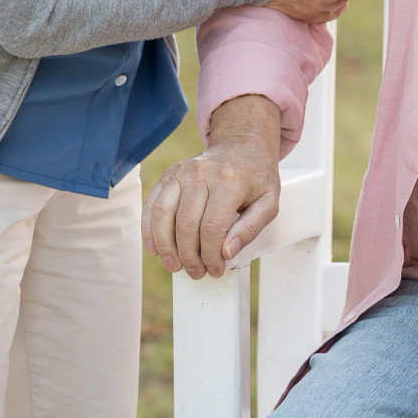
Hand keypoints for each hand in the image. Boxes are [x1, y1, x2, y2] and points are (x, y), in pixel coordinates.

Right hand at [143, 94, 282, 278]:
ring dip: (166, 247)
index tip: (215, 269)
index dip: (211, 255)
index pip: (212, 227)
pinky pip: (151, 204)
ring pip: (163, 215)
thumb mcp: (268, 202)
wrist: (242, 144)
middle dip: (189, 256)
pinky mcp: (169, 174)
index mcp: (230, 180)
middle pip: (186, 224)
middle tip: (196, 272)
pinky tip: (155, 248)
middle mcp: (201, 173)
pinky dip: (149, 229)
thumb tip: (226, 253)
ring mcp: (181, 171)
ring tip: (174, 266)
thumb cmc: (256, 177)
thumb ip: (250, 229)